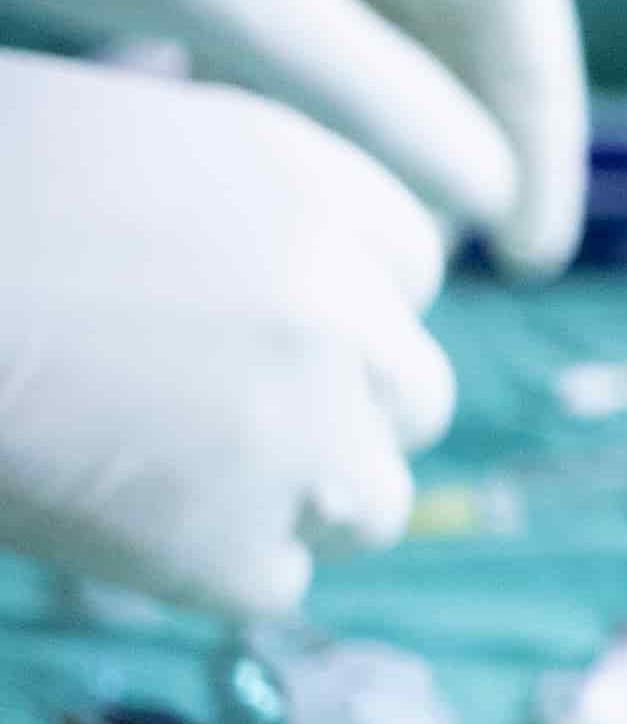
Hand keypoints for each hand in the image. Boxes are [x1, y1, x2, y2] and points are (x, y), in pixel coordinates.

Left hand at [0, 0, 583, 272]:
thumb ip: (365, 87)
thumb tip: (488, 187)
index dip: (543, 107)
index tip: (532, 233)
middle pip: (461, 12)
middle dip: (480, 128)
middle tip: (473, 254)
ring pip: (381, 30)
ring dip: (399, 124)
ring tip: (390, 231)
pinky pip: (298, 35)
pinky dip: (316, 107)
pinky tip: (289, 171)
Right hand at [0, 54, 458, 614]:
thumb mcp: (118, 142)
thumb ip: (213, 199)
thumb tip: (219, 248)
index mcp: (311, 187)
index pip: (410, 266)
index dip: (349, 309)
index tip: (283, 337)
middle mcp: (340, 304)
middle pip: (412, 390)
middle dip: (344, 417)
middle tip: (240, 434)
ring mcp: (303, 429)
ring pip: (372, 499)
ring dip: (297, 505)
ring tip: (184, 495)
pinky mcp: (235, 543)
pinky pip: (273, 581)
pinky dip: (210, 574)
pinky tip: (129, 539)